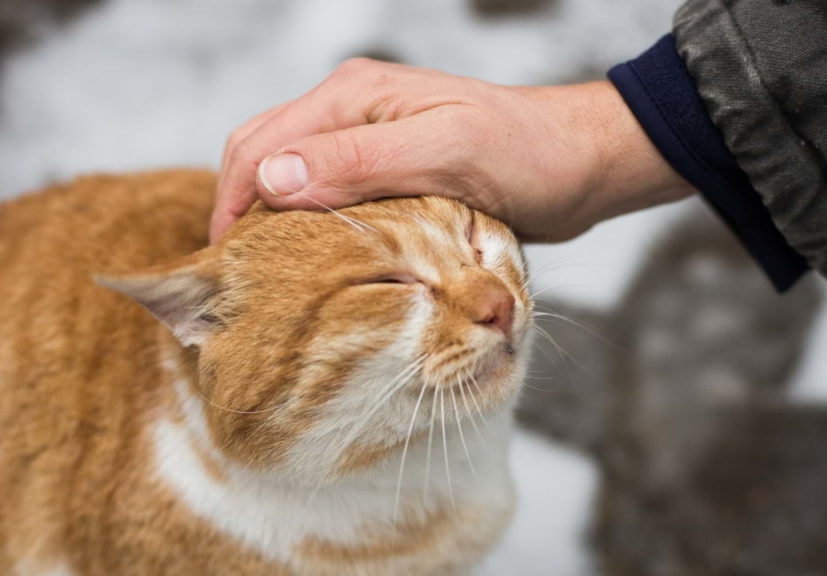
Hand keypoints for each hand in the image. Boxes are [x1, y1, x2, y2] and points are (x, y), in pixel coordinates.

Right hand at [211, 59, 692, 242]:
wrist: (581, 165)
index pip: (260, 147)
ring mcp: (370, 141)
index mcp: (352, 95)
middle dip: (241, 215)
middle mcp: (351, 112)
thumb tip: (271, 178)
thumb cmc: (527, 153)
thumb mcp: (447, 152)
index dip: (233, 207)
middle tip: (241, 284)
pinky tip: (317, 265)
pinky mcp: (391, 173)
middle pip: (263, 159)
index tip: (229, 272)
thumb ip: (361, 159)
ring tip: (270, 281)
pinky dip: (312, 229)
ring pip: (294, 181)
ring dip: (275, 224)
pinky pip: (330, 198)